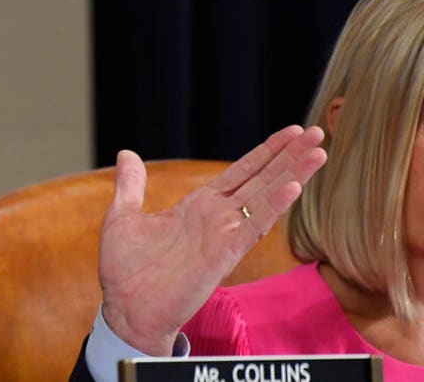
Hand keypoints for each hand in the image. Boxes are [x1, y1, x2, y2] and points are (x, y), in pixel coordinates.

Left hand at [98, 125, 325, 354]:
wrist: (126, 310)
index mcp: (197, 206)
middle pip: (261, 179)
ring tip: (318, 152)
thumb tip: (127, 154)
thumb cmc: (125, 270)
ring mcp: (223, 235)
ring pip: (265, 198)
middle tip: (317, 132)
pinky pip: (252, 226)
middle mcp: (216, 218)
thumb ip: (131, 185)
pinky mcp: (222, 255)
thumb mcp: (124, 216)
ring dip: (291, 175)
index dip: (266, 152)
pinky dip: (272, 206)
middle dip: (289, 156)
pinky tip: (292, 186)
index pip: (240, 172)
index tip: (291, 132)